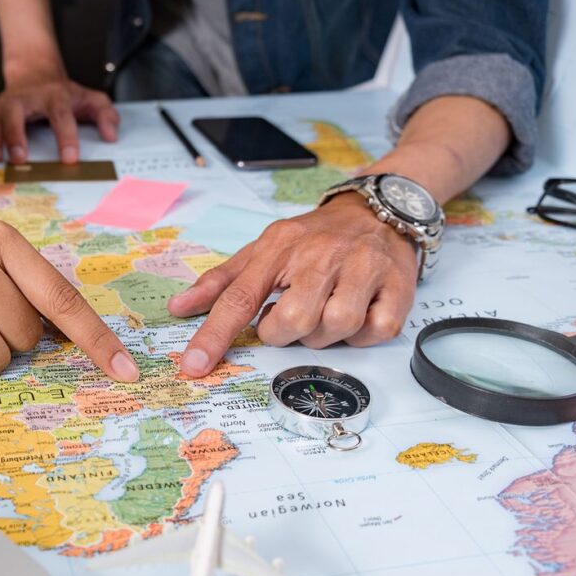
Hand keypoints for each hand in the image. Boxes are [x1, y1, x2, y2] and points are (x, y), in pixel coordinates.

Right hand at [0, 73, 119, 163]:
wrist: (35, 72)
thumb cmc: (63, 93)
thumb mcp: (89, 99)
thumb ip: (105, 115)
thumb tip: (111, 136)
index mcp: (55, 96)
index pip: (61, 116)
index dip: (66, 138)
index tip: (69, 159)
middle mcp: (28, 97)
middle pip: (19, 113)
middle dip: (17, 135)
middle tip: (21, 159)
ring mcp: (8, 102)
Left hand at [168, 194, 417, 376]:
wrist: (379, 209)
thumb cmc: (313, 237)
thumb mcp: (262, 250)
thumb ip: (220, 282)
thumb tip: (177, 308)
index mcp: (279, 248)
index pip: (238, 298)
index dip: (214, 336)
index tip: (194, 367)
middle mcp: (321, 255)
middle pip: (293, 321)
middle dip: (284, 332)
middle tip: (289, 318)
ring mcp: (363, 268)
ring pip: (336, 327)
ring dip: (324, 335)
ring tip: (323, 313)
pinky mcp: (398, 285)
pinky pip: (376, 330)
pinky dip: (362, 334)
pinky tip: (356, 315)